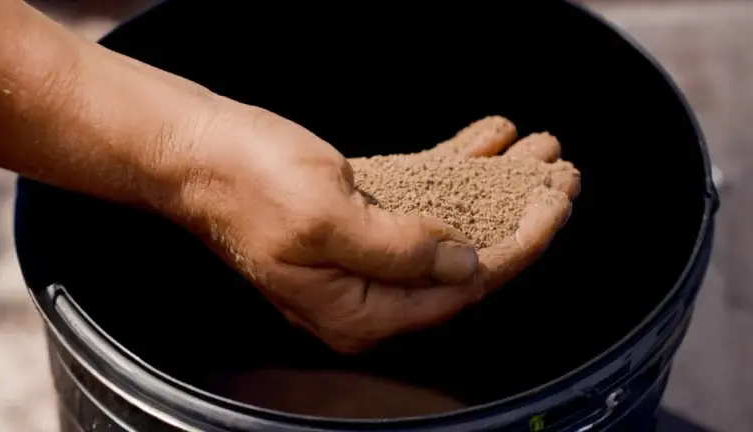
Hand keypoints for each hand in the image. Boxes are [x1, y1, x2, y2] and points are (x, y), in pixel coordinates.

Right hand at [172, 104, 577, 352]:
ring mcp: (362, 257)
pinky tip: (487, 139)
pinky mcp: (358, 220)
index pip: (460, 289)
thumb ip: (401, 252)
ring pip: (448, 224)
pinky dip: (457, 169)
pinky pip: (421, 200)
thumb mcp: (328, 219)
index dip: (517, 247)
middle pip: (463, 259)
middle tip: (561, 174)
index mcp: (359, 312)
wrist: (197, 151)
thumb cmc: (249, 183)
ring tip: (537, 148)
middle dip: (517, 214)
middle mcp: (366, 295)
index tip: (555, 207)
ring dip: (495, 184)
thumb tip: (463, 263)